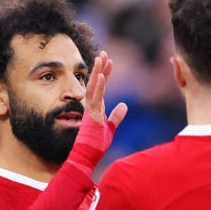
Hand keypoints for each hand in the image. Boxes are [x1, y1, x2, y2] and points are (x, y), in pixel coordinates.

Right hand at [69, 51, 127, 169]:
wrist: (86, 157)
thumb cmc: (96, 145)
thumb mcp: (110, 128)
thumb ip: (116, 116)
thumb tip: (124, 105)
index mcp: (97, 108)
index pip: (102, 87)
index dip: (105, 74)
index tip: (110, 61)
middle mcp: (92, 106)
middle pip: (96, 83)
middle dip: (100, 68)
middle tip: (103, 52)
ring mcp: (90, 110)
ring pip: (94, 87)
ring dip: (97, 72)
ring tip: (101, 57)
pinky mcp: (90, 116)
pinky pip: (94, 99)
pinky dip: (97, 87)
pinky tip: (100, 76)